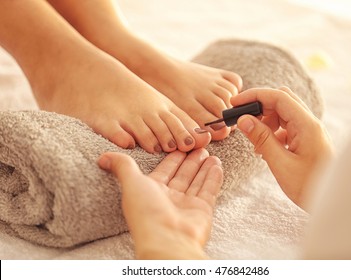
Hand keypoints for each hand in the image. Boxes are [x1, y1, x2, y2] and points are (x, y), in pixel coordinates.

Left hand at [98, 148, 222, 258]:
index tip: (180, 142)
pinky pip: (209, 190)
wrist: (167, 239)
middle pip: (182, 174)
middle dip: (190, 159)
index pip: (165, 169)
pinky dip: (213, 177)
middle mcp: (170, 198)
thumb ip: (122, 166)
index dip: (172, 156)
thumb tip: (102, 157)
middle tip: (198, 144)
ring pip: (196, 181)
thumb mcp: (131, 183)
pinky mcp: (202, 210)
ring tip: (208, 152)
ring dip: (203, 167)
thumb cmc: (146, 213)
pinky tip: (217, 164)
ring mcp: (187, 205)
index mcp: (152, 191)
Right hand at [231, 87, 332, 209]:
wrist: (334, 202)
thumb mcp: (281, 164)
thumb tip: (244, 120)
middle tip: (242, 119)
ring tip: (254, 141)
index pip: (278, 97)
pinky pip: (287, 127)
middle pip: (281, 101)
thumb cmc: (310, 186)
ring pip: (283, 114)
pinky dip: (272, 132)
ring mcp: (309, 131)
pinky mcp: (307, 140)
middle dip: (259, 106)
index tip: (235, 103)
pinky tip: (265, 149)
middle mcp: (309, 123)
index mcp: (306, 125)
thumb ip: (262, 139)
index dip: (254, 96)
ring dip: (265, 121)